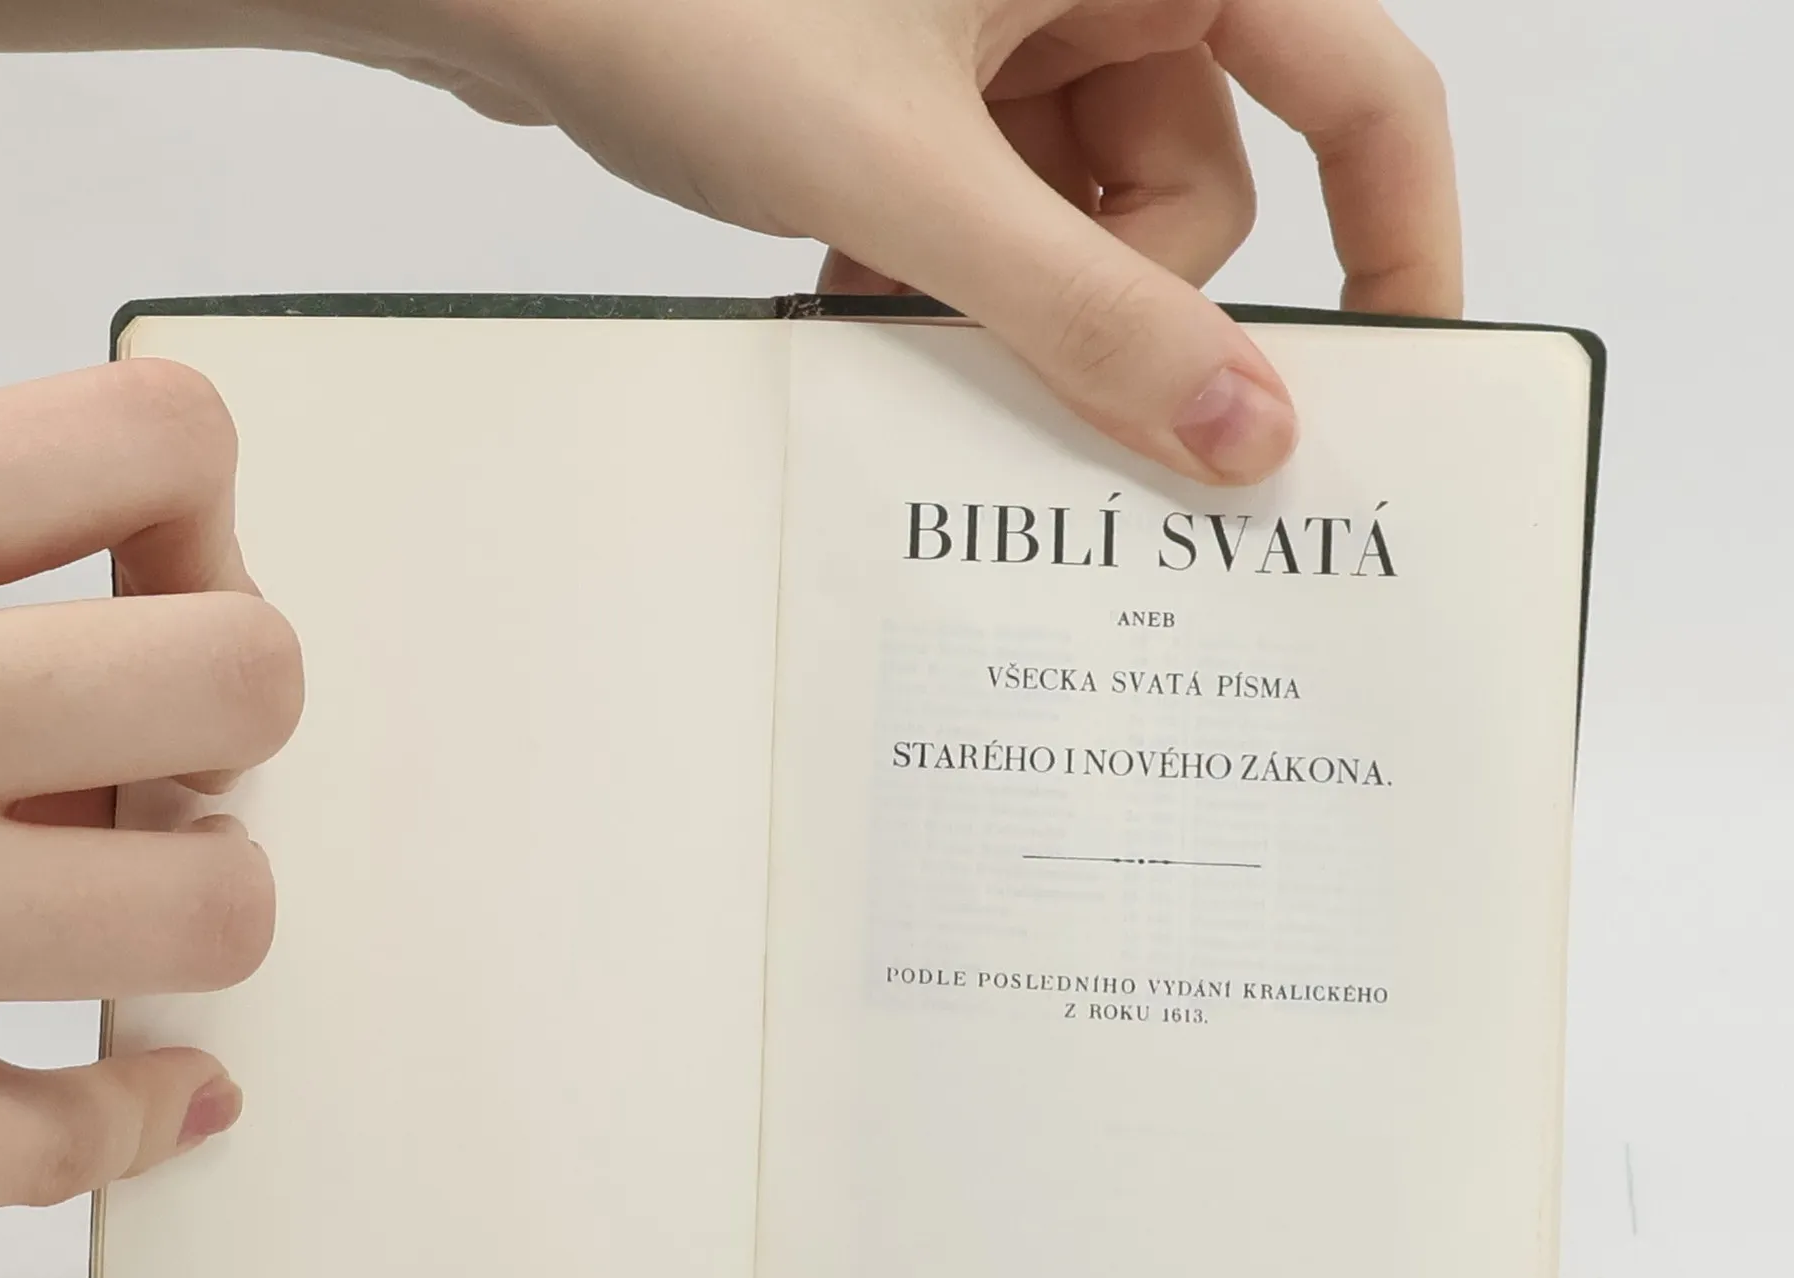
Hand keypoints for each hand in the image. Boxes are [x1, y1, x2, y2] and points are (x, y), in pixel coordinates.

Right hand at [0, 362, 302, 1217]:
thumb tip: (143, 546)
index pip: (152, 437)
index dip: (186, 496)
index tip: (139, 552)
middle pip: (244, 679)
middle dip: (229, 709)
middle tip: (148, 742)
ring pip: (212, 910)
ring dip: (198, 902)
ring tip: (115, 890)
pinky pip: (66, 1137)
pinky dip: (132, 1117)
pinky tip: (144, 1085)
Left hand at [298, 0, 1460, 482]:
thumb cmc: (680, 2)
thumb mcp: (913, 181)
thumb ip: (1089, 313)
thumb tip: (1245, 433)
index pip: (1359, 85)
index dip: (1398, 238)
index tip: (1391, 379)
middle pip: (1200, 191)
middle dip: (1110, 299)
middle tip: (1003, 348)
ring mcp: (1009, 27)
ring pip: (1089, 223)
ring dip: (1004, 300)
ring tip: (882, 306)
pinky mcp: (931, 79)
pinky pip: (1000, 214)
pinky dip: (945, 272)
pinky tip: (852, 288)